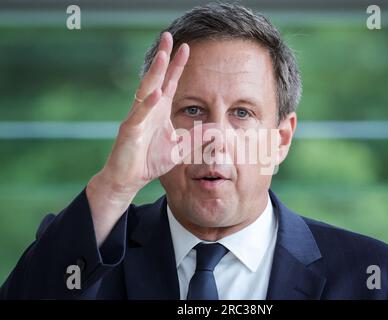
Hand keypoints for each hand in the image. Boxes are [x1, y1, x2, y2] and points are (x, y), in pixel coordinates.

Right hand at [86, 32, 188, 244]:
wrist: (129, 178)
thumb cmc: (150, 160)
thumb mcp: (180, 148)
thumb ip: (197, 138)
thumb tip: (217, 128)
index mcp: (159, 110)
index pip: (170, 83)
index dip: (177, 66)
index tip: (186, 48)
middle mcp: (148, 109)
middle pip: (157, 78)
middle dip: (164, 58)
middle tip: (169, 36)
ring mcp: (137, 117)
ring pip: (146, 90)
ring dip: (155, 73)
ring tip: (163, 56)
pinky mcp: (130, 130)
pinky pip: (139, 115)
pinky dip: (148, 104)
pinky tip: (156, 93)